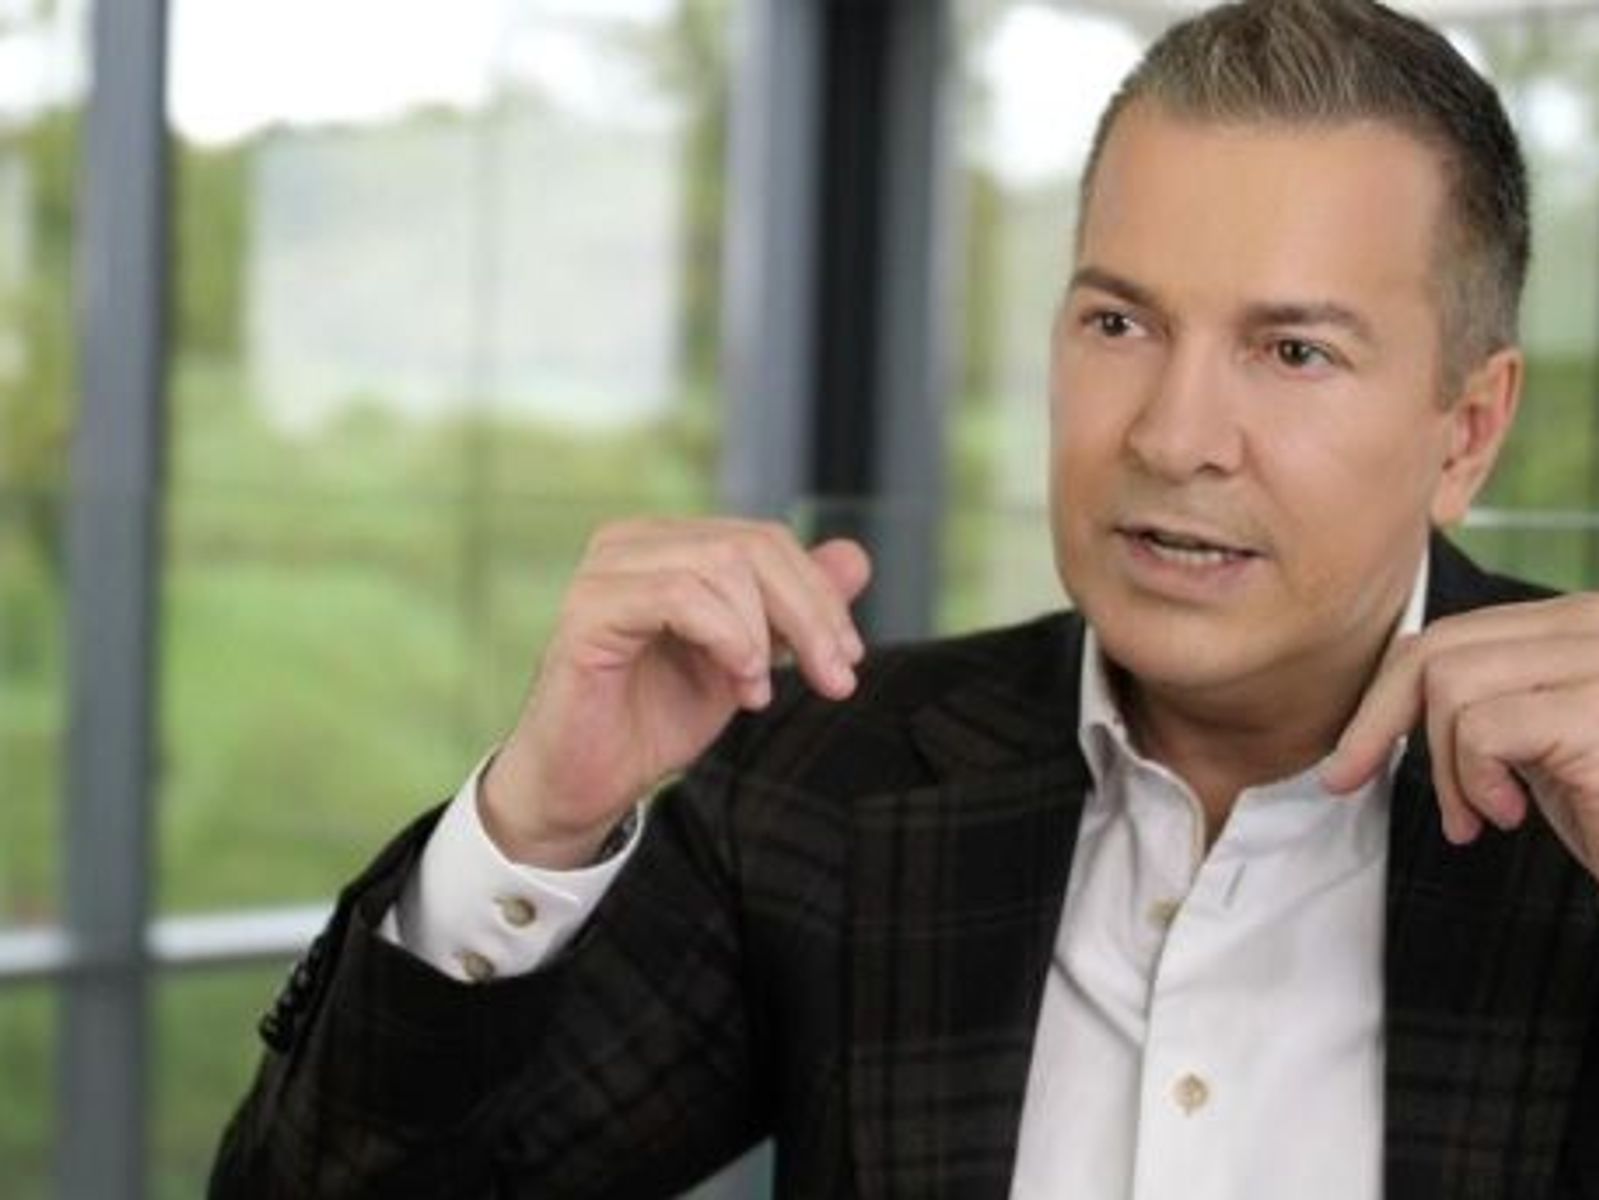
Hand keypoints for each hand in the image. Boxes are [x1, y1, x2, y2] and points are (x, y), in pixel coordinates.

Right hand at [482, 518, 871, 868]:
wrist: (585, 785)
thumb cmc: (653, 719)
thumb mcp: (746, 661)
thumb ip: (792, 609)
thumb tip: (855, 557)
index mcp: (669, 545)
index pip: (766, 541)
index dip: (820, 595)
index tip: (849, 659)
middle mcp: (633, 543)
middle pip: (752, 546)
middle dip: (809, 614)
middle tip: (834, 677)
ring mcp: (606, 571)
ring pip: (721, 563)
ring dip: (762, 634)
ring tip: (758, 692)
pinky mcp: (588, 611)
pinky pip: (678, 594)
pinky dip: (727, 636)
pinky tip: (738, 681)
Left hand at [1321, 595, 1598, 881]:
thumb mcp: (1541, 750)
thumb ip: (1488, 707)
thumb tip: (1383, 715)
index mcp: (1585, 623)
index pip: (1457, 634)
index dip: (1388, 693)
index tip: (1354, 755)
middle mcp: (1598, 621)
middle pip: (1441, 646)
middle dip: (1377, 718)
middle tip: (1351, 780)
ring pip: (1450, 681)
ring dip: (1443, 765)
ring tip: (1479, 817)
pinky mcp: (1598, 709)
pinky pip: (1482, 726)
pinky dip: (1473, 778)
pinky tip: (1512, 817)